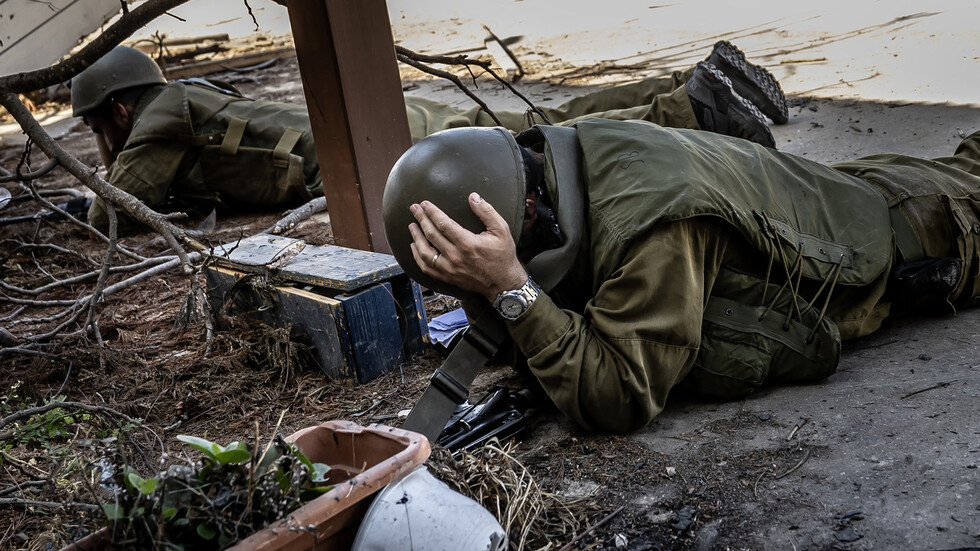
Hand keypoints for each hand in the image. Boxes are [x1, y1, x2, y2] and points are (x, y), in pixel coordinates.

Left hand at [409, 192, 527, 302]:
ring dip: (416, 237)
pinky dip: (417, 257)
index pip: (443, 224)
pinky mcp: (448, 278)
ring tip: (412, 225)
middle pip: (431, 235)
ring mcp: (450, 269)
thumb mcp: (502, 230)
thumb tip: (473, 196)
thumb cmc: (503, 256)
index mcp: (467, 243)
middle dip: (421, 219)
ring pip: (425, 252)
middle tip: (414, 208)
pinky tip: (414, 247)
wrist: (503, 284)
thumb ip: (487, 212)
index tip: (425, 204)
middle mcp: (455, 257)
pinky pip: (427, 268)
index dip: (432, 212)